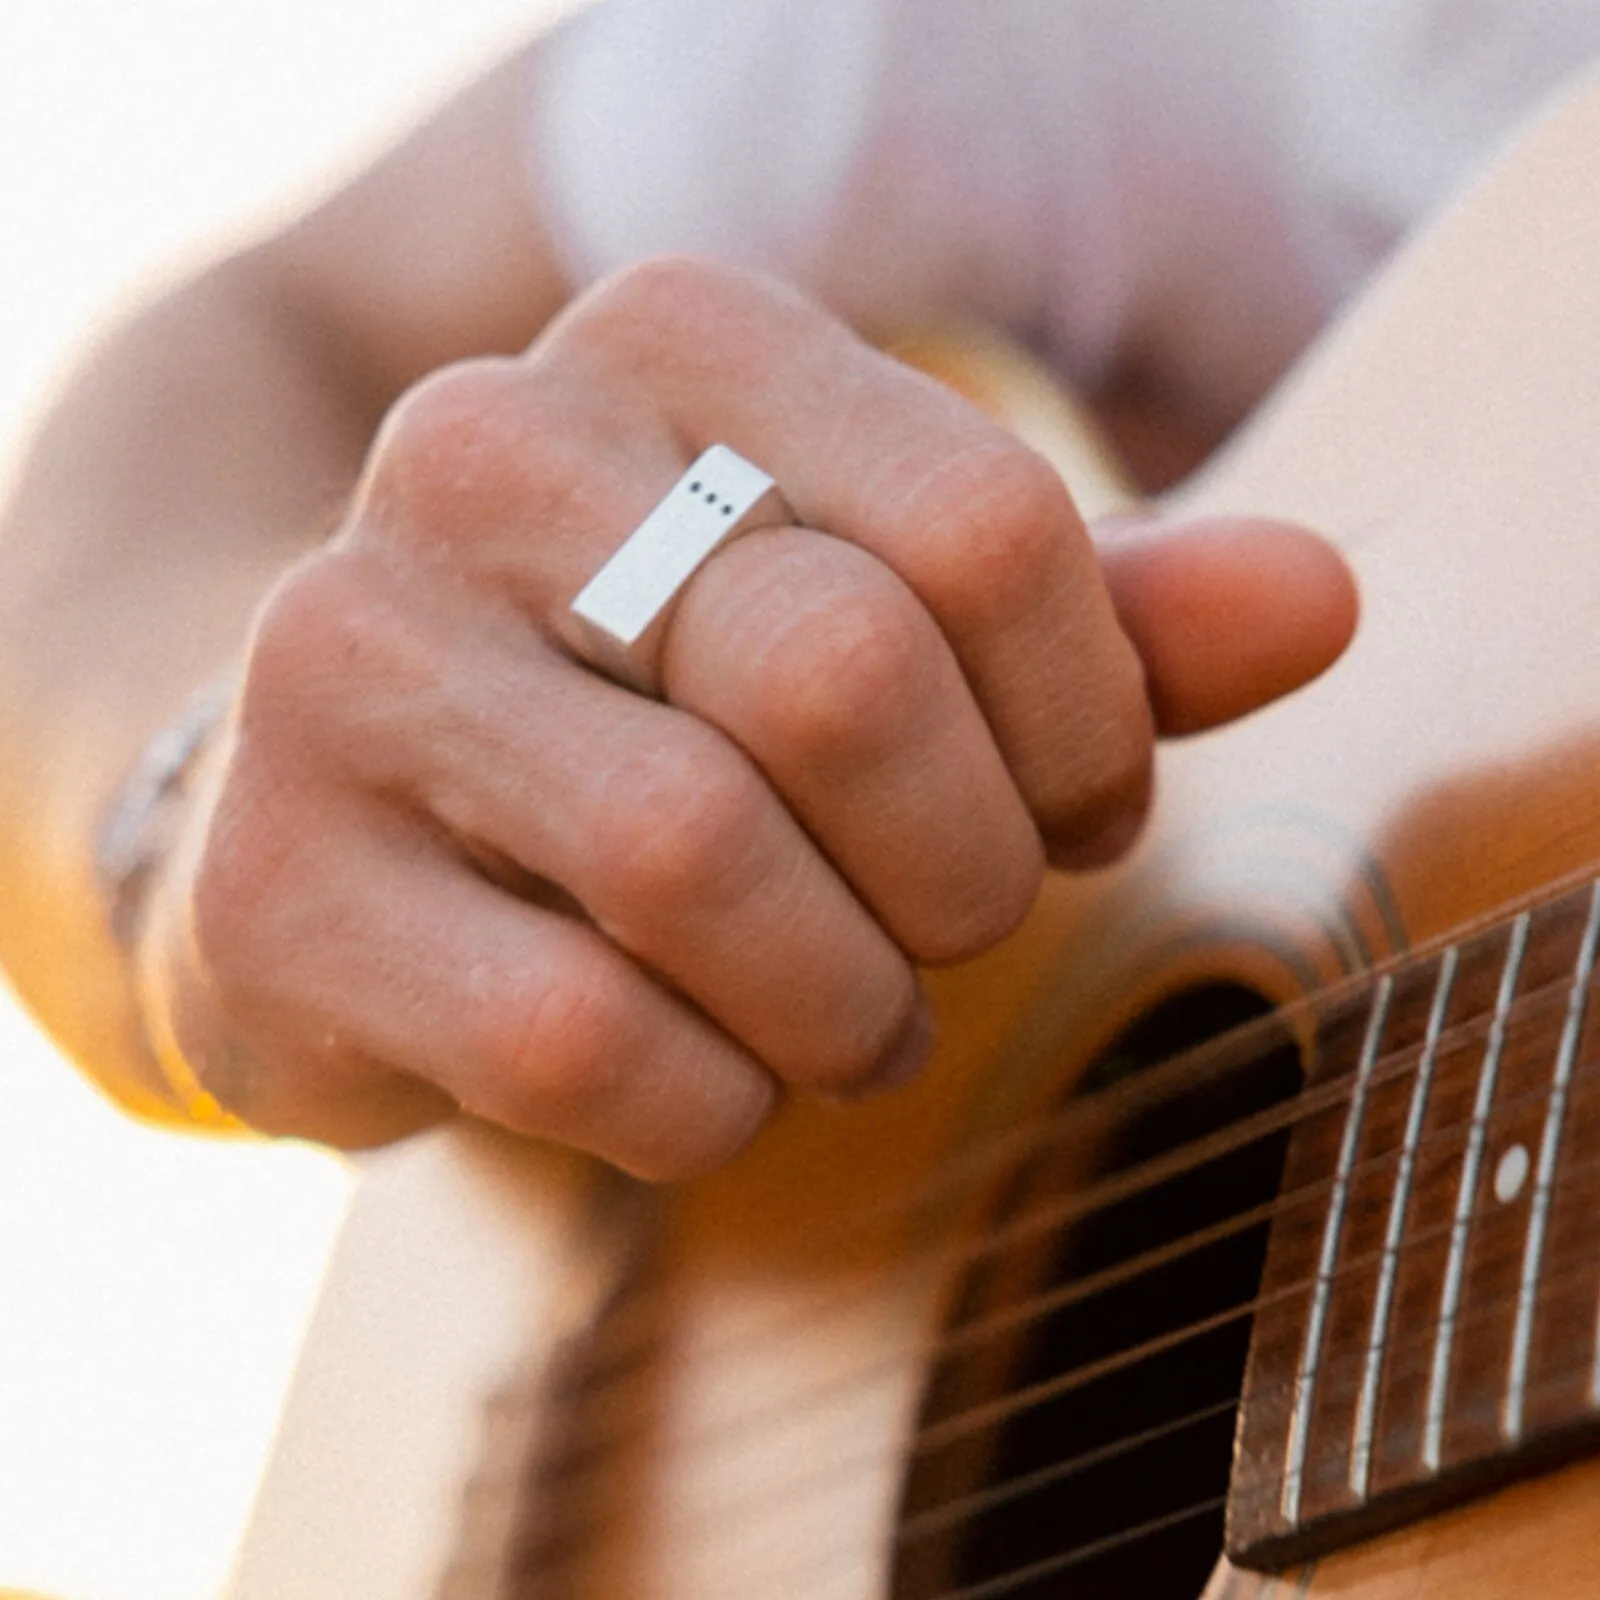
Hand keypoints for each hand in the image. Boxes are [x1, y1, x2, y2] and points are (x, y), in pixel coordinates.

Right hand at [134, 259, 1356, 1176]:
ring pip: (705, 866)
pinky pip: (585, 1039)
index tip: (1068, 806)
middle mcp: (480, 453)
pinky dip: (705, 1101)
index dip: (1085, 720)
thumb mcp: (881, 613)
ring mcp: (349, 663)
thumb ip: (1096, 614)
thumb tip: (1321, 599)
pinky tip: (701, 1077)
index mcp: (667, 342)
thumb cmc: (661, 700)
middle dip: (962, 868)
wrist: (346, 797)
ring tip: (845, 1013)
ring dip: (842, 998)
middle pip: (845, 682)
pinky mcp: (281, 884)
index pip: (986, 527)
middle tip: (954, 924)